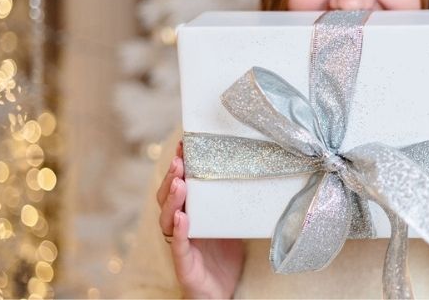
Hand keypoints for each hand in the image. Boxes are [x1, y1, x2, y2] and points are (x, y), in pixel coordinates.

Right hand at [157, 141, 244, 297]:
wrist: (221, 293)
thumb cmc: (224, 258)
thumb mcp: (231, 224)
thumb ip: (236, 202)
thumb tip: (261, 174)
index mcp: (191, 214)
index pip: (180, 185)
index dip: (180, 165)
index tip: (185, 144)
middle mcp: (180, 226)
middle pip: (167, 197)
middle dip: (172, 177)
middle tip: (180, 159)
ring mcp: (180, 245)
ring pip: (167, 219)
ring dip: (172, 199)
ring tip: (179, 183)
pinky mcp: (184, 264)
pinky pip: (177, 245)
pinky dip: (178, 231)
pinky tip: (181, 218)